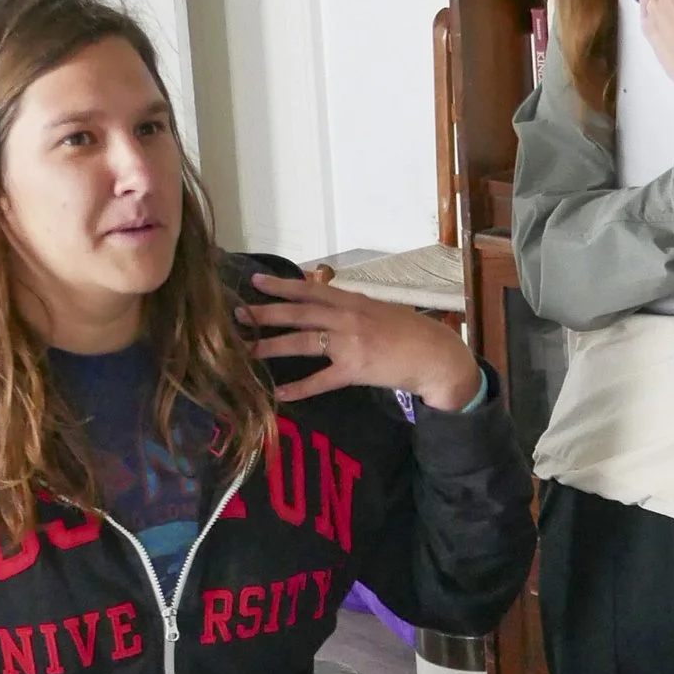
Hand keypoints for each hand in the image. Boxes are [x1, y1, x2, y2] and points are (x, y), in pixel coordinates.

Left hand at [236, 268, 480, 411]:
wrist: (436, 355)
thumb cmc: (408, 333)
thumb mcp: (378, 311)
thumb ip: (350, 308)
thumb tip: (323, 305)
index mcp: (353, 301)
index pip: (311, 288)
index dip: (282, 284)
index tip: (256, 280)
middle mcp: (348, 317)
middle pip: (299, 312)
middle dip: (266, 312)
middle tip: (237, 313)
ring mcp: (351, 343)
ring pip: (303, 342)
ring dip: (272, 346)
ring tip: (245, 351)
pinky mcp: (356, 370)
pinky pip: (322, 380)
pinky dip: (299, 388)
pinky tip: (278, 394)